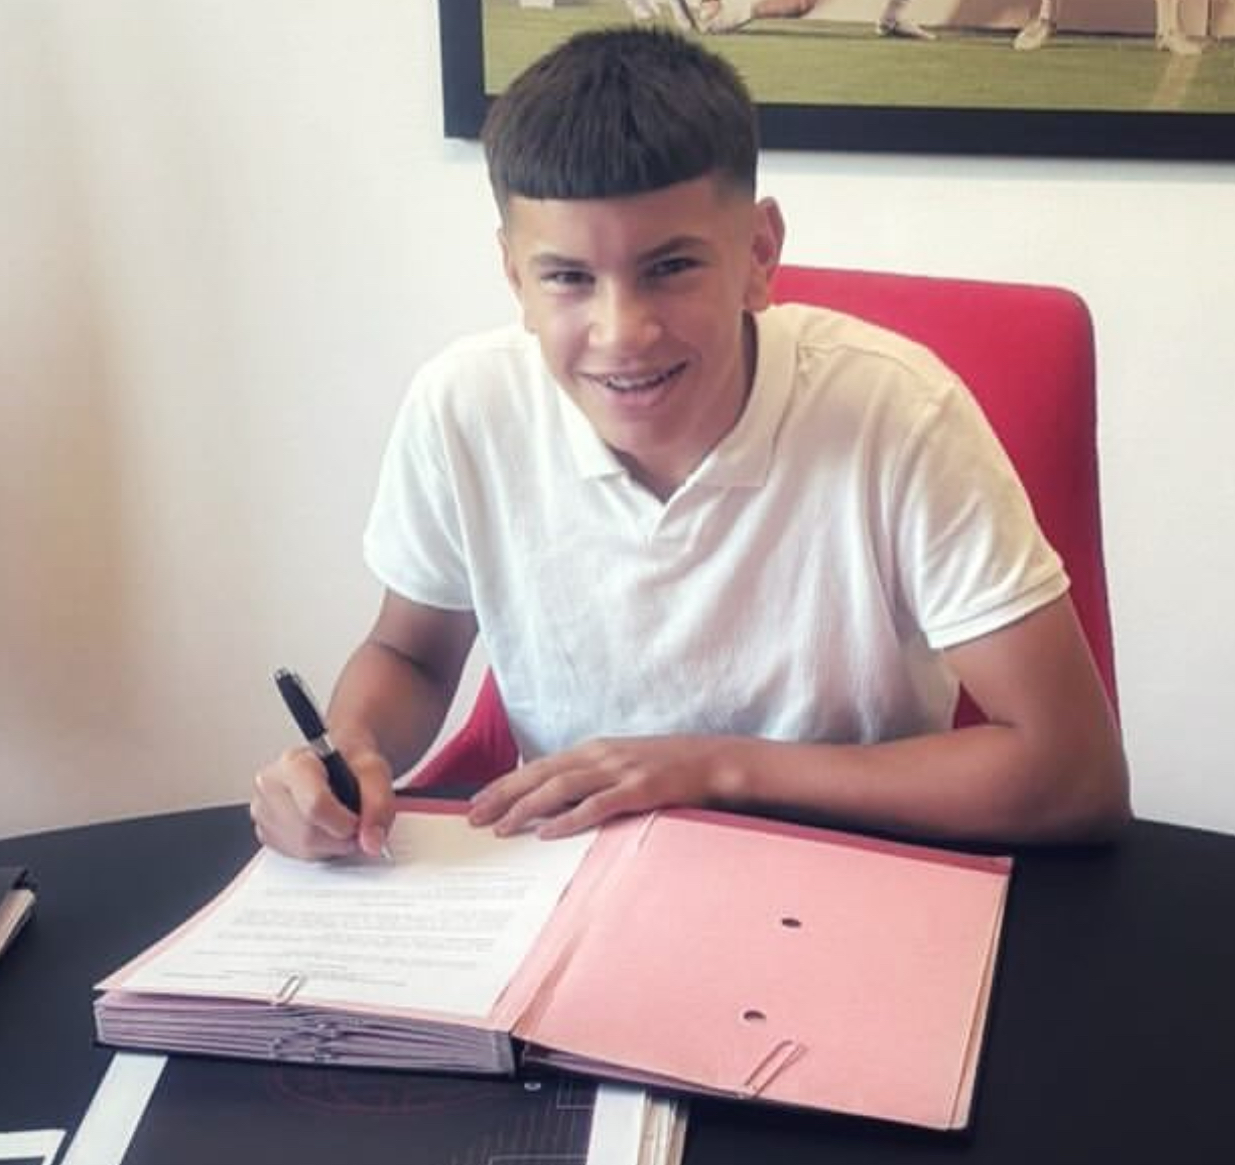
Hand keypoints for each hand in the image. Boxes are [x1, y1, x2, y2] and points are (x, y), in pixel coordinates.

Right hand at [250, 743, 395, 860]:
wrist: (336, 763)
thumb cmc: (350, 763)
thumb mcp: (375, 772)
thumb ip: (378, 805)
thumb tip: (371, 841)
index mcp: (294, 762)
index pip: (315, 805)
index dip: (344, 822)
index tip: (359, 822)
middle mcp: (271, 785)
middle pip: (309, 832)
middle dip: (340, 837)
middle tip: (354, 822)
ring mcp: (264, 810)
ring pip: (303, 848)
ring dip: (331, 845)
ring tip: (340, 821)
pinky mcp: (265, 832)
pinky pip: (295, 855)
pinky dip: (318, 850)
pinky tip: (325, 828)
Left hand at [467, 735, 737, 838]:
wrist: (716, 760)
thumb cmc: (670, 767)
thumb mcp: (625, 765)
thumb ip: (594, 778)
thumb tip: (558, 803)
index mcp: (595, 749)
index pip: (540, 767)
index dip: (506, 784)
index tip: (477, 802)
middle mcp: (601, 755)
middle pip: (541, 775)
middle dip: (503, 796)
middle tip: (472, 818)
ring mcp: (620, 770)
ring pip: (561, 788)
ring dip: (526, 807)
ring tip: (500, 827)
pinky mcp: (640, 788)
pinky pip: (597, 805)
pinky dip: (569, 818)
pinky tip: (547, 831)